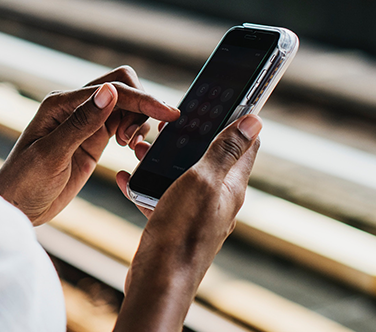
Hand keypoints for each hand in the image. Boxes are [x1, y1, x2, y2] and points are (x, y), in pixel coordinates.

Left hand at [0, 66, 179, 225]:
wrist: (17, 206)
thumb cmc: (25, 181)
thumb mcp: (52, 155)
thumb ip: (82, 123)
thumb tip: (110, 92)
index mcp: (60, 103)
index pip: (111, 89)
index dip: (142, 99)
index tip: (169, 114)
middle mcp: (73, 107)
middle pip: (121, 86)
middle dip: (140, 106)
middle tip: (131, 140)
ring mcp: (84, 122)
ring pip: (125, 104)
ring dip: (137, 120)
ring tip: (128, 146)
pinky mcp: (92, 139)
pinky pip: (122, 123)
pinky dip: (134, 130)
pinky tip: (129, 148)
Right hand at [113, 115, 262, 331]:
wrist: (158, 279)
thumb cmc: (183, 230)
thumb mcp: (204, 180)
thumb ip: (226, 150)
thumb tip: (254, 120)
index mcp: (231, 184)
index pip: (243, 144)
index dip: (233, 120)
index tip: (216, 101)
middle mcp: (217, 198)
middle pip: (207, 157)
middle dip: (187, 137)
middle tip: (164, 124)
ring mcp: (194, 212)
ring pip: (179, 175)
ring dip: (161, 158)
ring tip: (139, 146)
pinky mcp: (172, 224)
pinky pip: (158, 196)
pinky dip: (143, 184)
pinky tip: (125, 177)